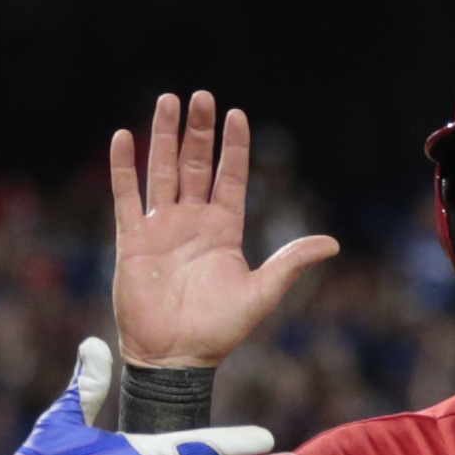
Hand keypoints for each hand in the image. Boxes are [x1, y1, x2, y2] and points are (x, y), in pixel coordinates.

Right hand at [110, 92, 338, 367]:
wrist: (176, 359)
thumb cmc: (219, 331)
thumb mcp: (261, 293)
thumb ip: (290, 262)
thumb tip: (332, 244)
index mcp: (223, 230)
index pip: (230, 176)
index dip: (233, 147)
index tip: (236, 115)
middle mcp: (192, 222)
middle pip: (195, 165)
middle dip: (198, 131)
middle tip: (201, 96)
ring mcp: (161, 229)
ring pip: (162, 171)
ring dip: (163, 137)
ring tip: (168, 100)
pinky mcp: (133, 241)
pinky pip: (126, 197)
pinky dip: (124, 168)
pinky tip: (123, 137)